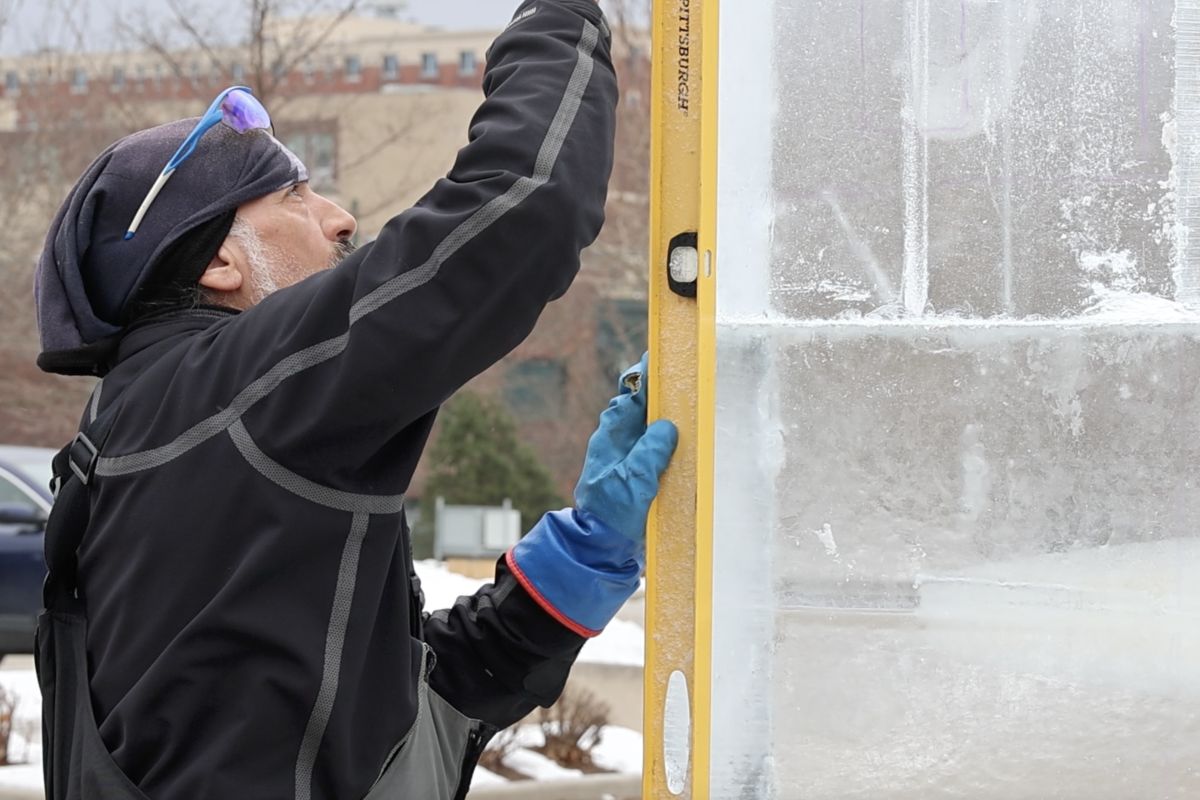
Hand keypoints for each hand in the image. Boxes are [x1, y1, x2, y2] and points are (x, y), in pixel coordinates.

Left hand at [574, 353, 678, 541]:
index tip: (663, 359)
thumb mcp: (634, 480)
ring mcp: (629, 460)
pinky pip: (657, 450)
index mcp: (611, 437)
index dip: (646, 377)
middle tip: (686, 379)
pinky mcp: (639, 476)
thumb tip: (668, 425)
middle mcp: (619, 444)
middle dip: (661, 393)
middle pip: (642, 408)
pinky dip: (670, 442)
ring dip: (668, 417)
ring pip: (650, 428)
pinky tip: (689, 441)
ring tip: (693, 404)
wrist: (600, 549)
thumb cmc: (612, 514)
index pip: (630, 396)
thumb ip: (650, 451)